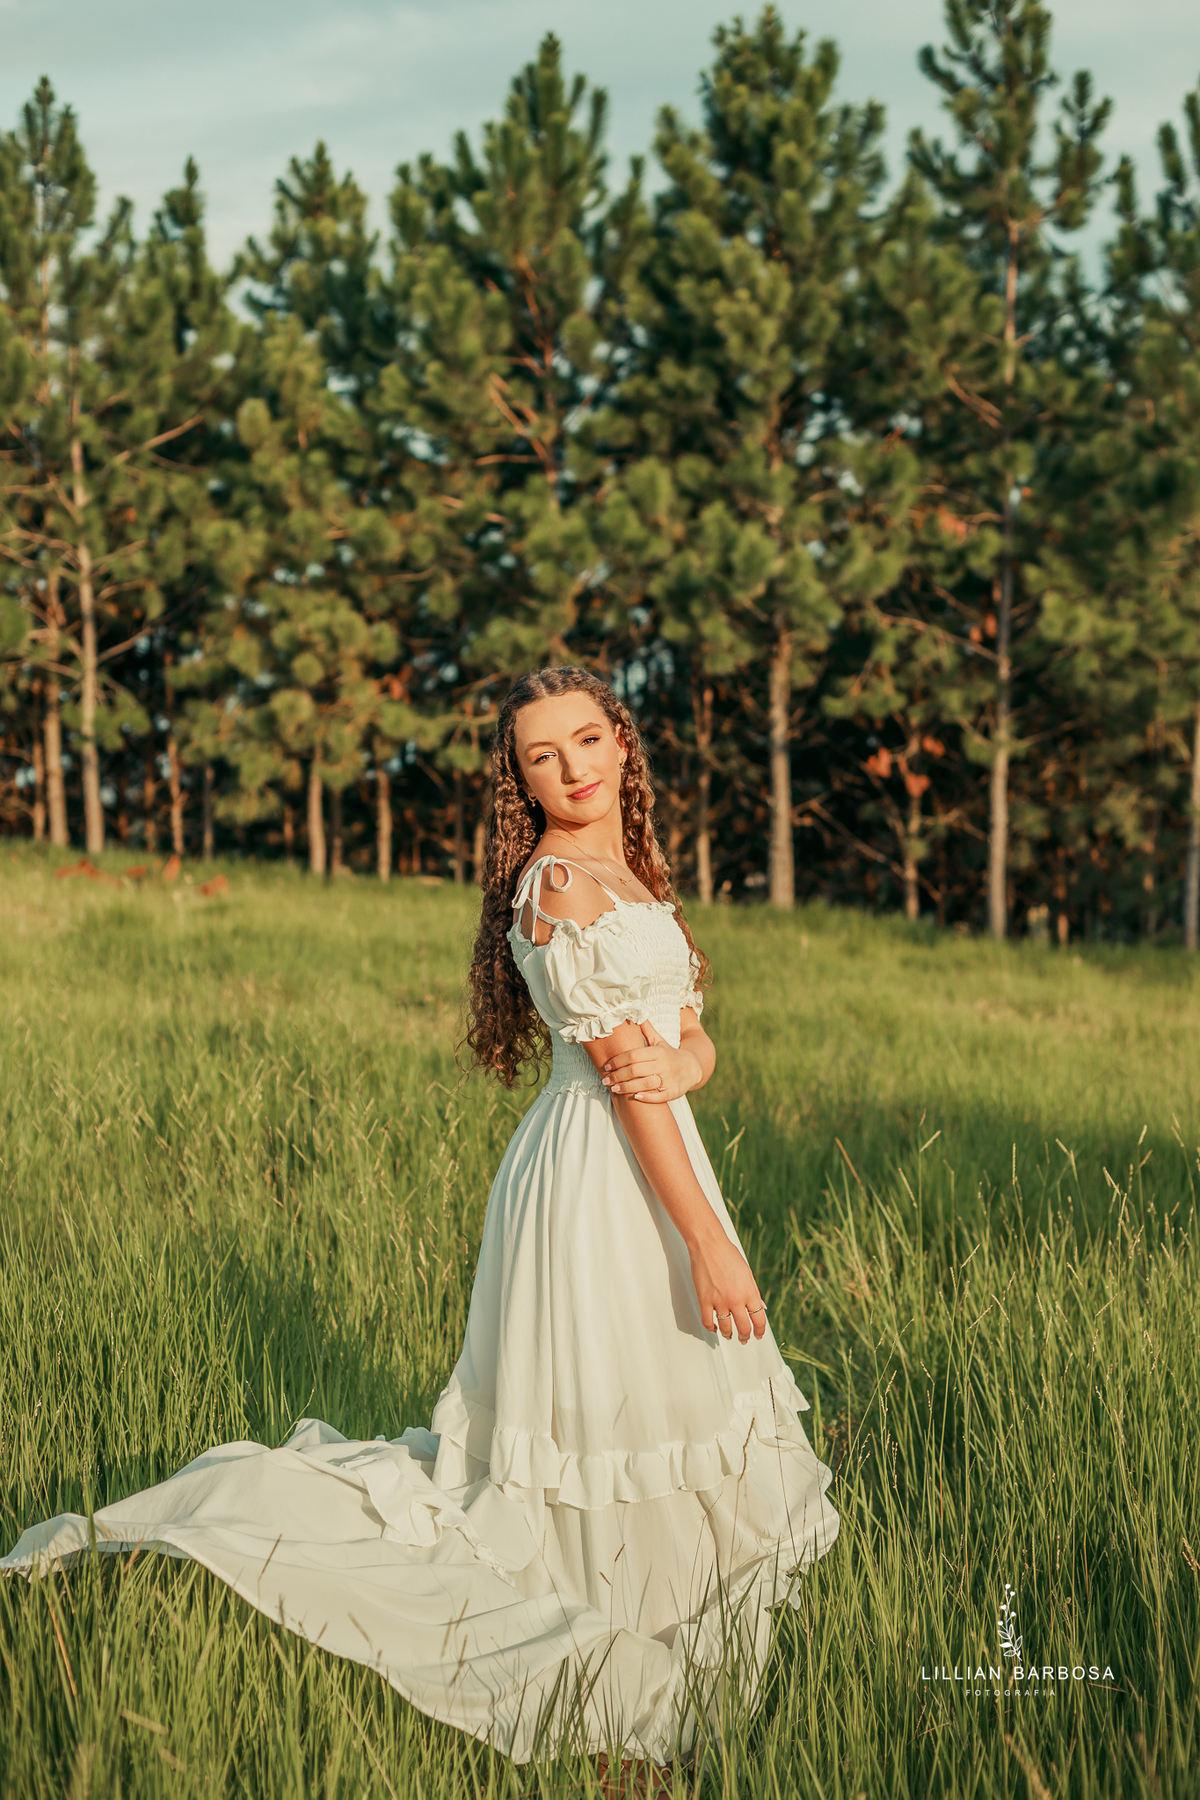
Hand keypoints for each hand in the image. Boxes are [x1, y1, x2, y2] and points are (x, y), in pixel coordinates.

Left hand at [601, 1019, 701, 1101]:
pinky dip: (648, 1097)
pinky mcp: (674, 1091)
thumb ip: (647, 1031)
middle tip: (606, 1080)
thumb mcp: (660, 1041)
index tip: (607, 1066)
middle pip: (636, 1070)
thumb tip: (637, 1015)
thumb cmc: (669, 1054)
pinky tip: (636, 1097)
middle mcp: (664, 1064)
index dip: (618, 1060)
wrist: (693, 1067)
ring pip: (646, 1084)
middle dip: (618, 1075)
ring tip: (615, 1089)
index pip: (634, 1054)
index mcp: (658, 1051)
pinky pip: (660, 1096)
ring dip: (628, 1087)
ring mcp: (669, 1079)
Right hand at [687, 1228, 767, 1342]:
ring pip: (726, 1328)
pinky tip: (714, 1328)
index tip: (758, 1335)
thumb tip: (761, 1307)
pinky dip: (712, 1329)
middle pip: (744, 1327)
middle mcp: (736, 1299)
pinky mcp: (704, 1300)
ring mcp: (719, 1301)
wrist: (708, 1245)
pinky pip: (708, 1322)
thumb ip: (755, 1292)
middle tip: (744, 1339)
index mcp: (749, 1292)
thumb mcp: (747, 1273)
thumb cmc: (728, 1255)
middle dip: (745, 1336)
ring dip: (729, 1334)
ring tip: (729, 1335)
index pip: (759, 1320)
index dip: (760, 1331)